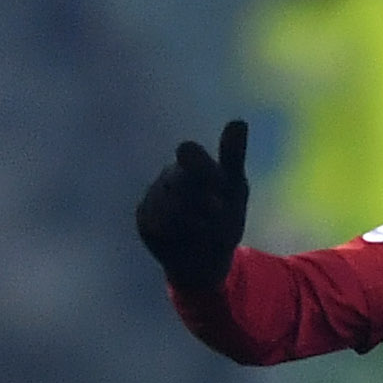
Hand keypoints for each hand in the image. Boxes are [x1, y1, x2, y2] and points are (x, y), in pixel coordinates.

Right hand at [134, 119, 249, 293]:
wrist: (208, 261)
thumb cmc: (224, 219)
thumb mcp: (235, 189)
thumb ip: (233, 156)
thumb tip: (239, 121)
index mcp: (192, 165)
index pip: (189, 153)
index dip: (203, 169)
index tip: (221, 188)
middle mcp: (168, 177)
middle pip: (179, 180)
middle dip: (203, 200)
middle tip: (218, 213)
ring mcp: (153, 197)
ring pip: (168, 202)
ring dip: (193, 220)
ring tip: (206, 230)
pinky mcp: (144, 219)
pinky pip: (158, 222)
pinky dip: (178, 232)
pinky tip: (186, 238)